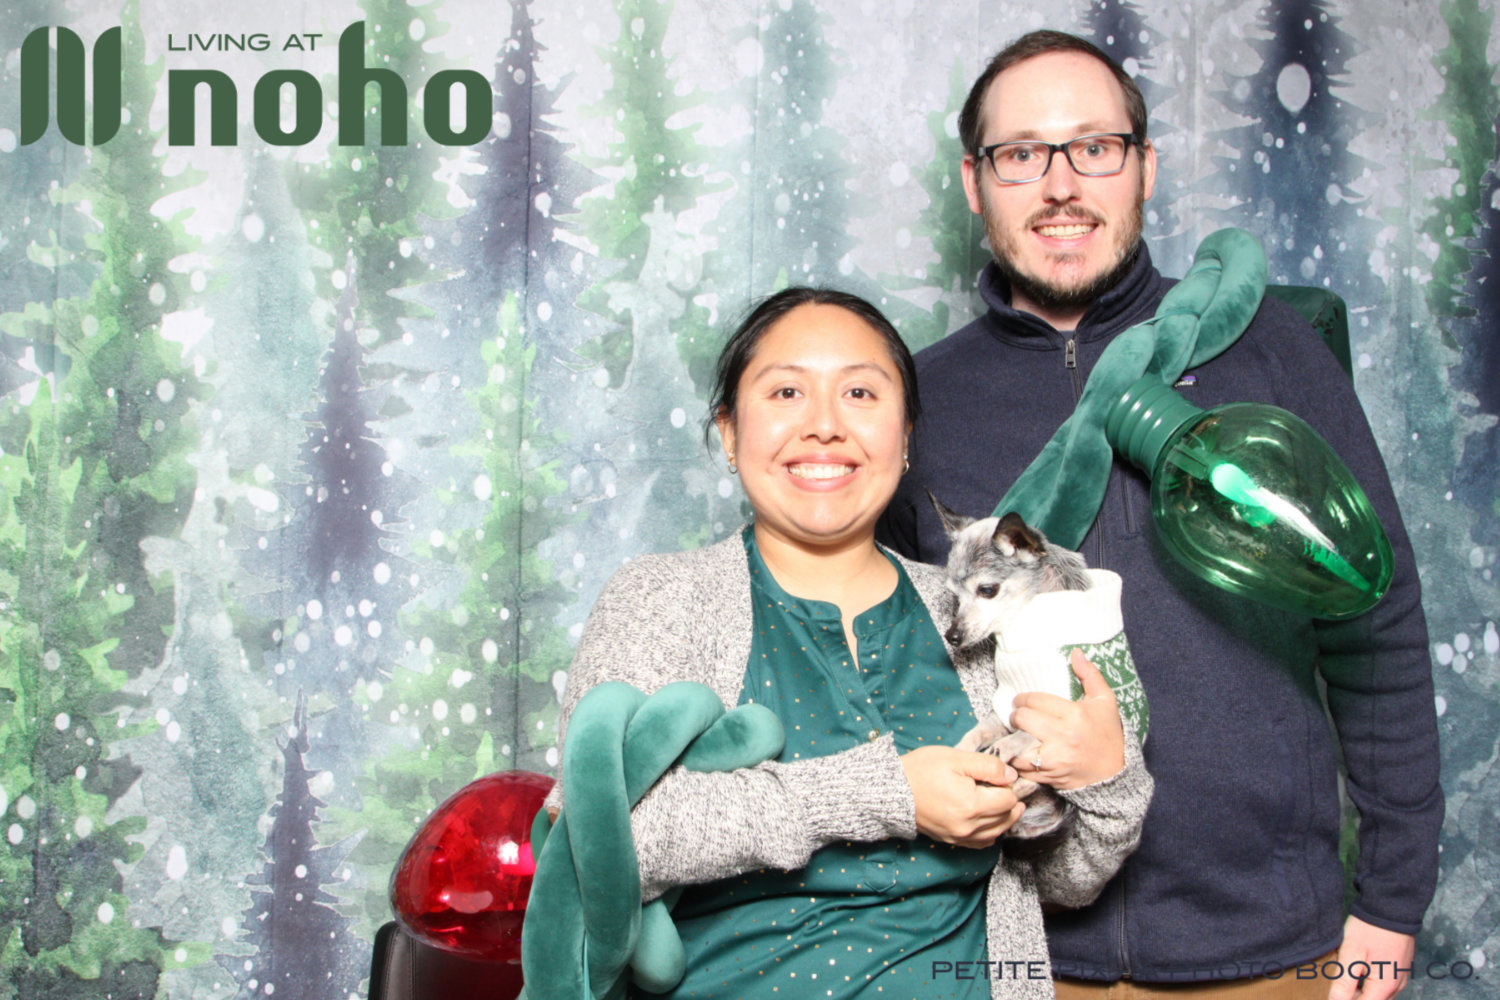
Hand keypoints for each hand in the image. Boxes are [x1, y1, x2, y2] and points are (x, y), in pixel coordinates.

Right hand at [900, 745, 1024, 847]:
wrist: (892, 790)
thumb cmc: (921, 771)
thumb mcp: (956, 759)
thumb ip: (989, 766)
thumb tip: (1011, 776)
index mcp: (972, 805)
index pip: (1009, 800)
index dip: (1008, 785)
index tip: (1001, 776)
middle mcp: (968, 827)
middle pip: (1006, 818)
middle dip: (1010, 802)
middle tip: (1004, 786)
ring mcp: (960, 837)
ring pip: (997, 832)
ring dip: (1004, 818)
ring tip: (1002, 801)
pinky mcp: (952, 841)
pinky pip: (982, 842)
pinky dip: (990, 831)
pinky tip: (988, 818)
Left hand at [1010, 649, 1124, 789]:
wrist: (1114, 774)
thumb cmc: (1108, 735)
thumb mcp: (1105, 702)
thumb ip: (1090, 675)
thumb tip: (1076, 653)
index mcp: (1074, 715)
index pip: (1034, 701)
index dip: (1022, 699)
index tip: (1021, 701)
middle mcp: (1062, 737)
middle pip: (1022, 719)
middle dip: (1015, 715)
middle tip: (1019, 716)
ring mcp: (1054, 760)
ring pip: (1016, 745)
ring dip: (1012, 739)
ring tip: (1017, 734)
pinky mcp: (1048, 777)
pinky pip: (1021, 768)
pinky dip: (1017, 760)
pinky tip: (1022, 752)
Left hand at [1327, 916, 1413, 999]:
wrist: (1391, 906)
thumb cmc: (1370, 929)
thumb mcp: (1351, 955)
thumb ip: (1344, 984)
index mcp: (1384, 987)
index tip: (1335, 992)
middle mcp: (1397, 986)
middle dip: (1353, 996)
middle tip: (1337, 982)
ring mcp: (1401, 976)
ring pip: (1378, 993)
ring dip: (1361, 989)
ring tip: (1345, 973)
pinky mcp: (1400, 966)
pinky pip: (1384, 982)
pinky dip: (1370, 980)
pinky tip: (1358, 967)